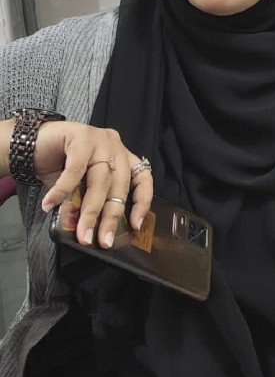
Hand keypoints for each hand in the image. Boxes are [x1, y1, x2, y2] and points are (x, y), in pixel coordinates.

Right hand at [34, 121, 152, 248]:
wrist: (30, 142)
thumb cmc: (57, 165)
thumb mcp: (80, 187)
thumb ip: (90, 200)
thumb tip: (97, 229)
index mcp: (121, 157)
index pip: (142, 179)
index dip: (142, 202)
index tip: (136, 225)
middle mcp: (114, 146)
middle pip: (118, 185)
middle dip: (110, 217)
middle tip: (103, 241)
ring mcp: (99, 139)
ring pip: (99, 181)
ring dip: (90, 211)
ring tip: (82, 233)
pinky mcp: (80, 135)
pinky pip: (74, 170)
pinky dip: (62, 190)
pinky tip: (51, 204)